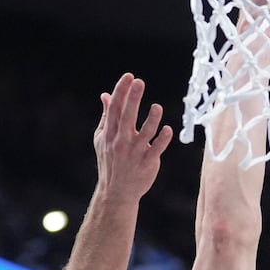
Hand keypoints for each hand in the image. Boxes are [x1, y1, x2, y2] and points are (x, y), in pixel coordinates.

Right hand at [94, 73, 171, 201]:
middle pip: (127, 117)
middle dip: (132, 99)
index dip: (121, 92)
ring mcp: (135, 153)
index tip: (128, 76)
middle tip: (139, 82)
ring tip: (156, 107)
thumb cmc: (110, 161)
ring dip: (151, 119)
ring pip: (144, 133)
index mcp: (110, 133)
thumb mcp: (103, 138)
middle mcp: (121, 141)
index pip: (115, 109)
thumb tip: (105, 95)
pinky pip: (156, 149)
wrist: (116, 192)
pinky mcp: (147, 163)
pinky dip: (162, 140)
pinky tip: (167, 129)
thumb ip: (107, 116)